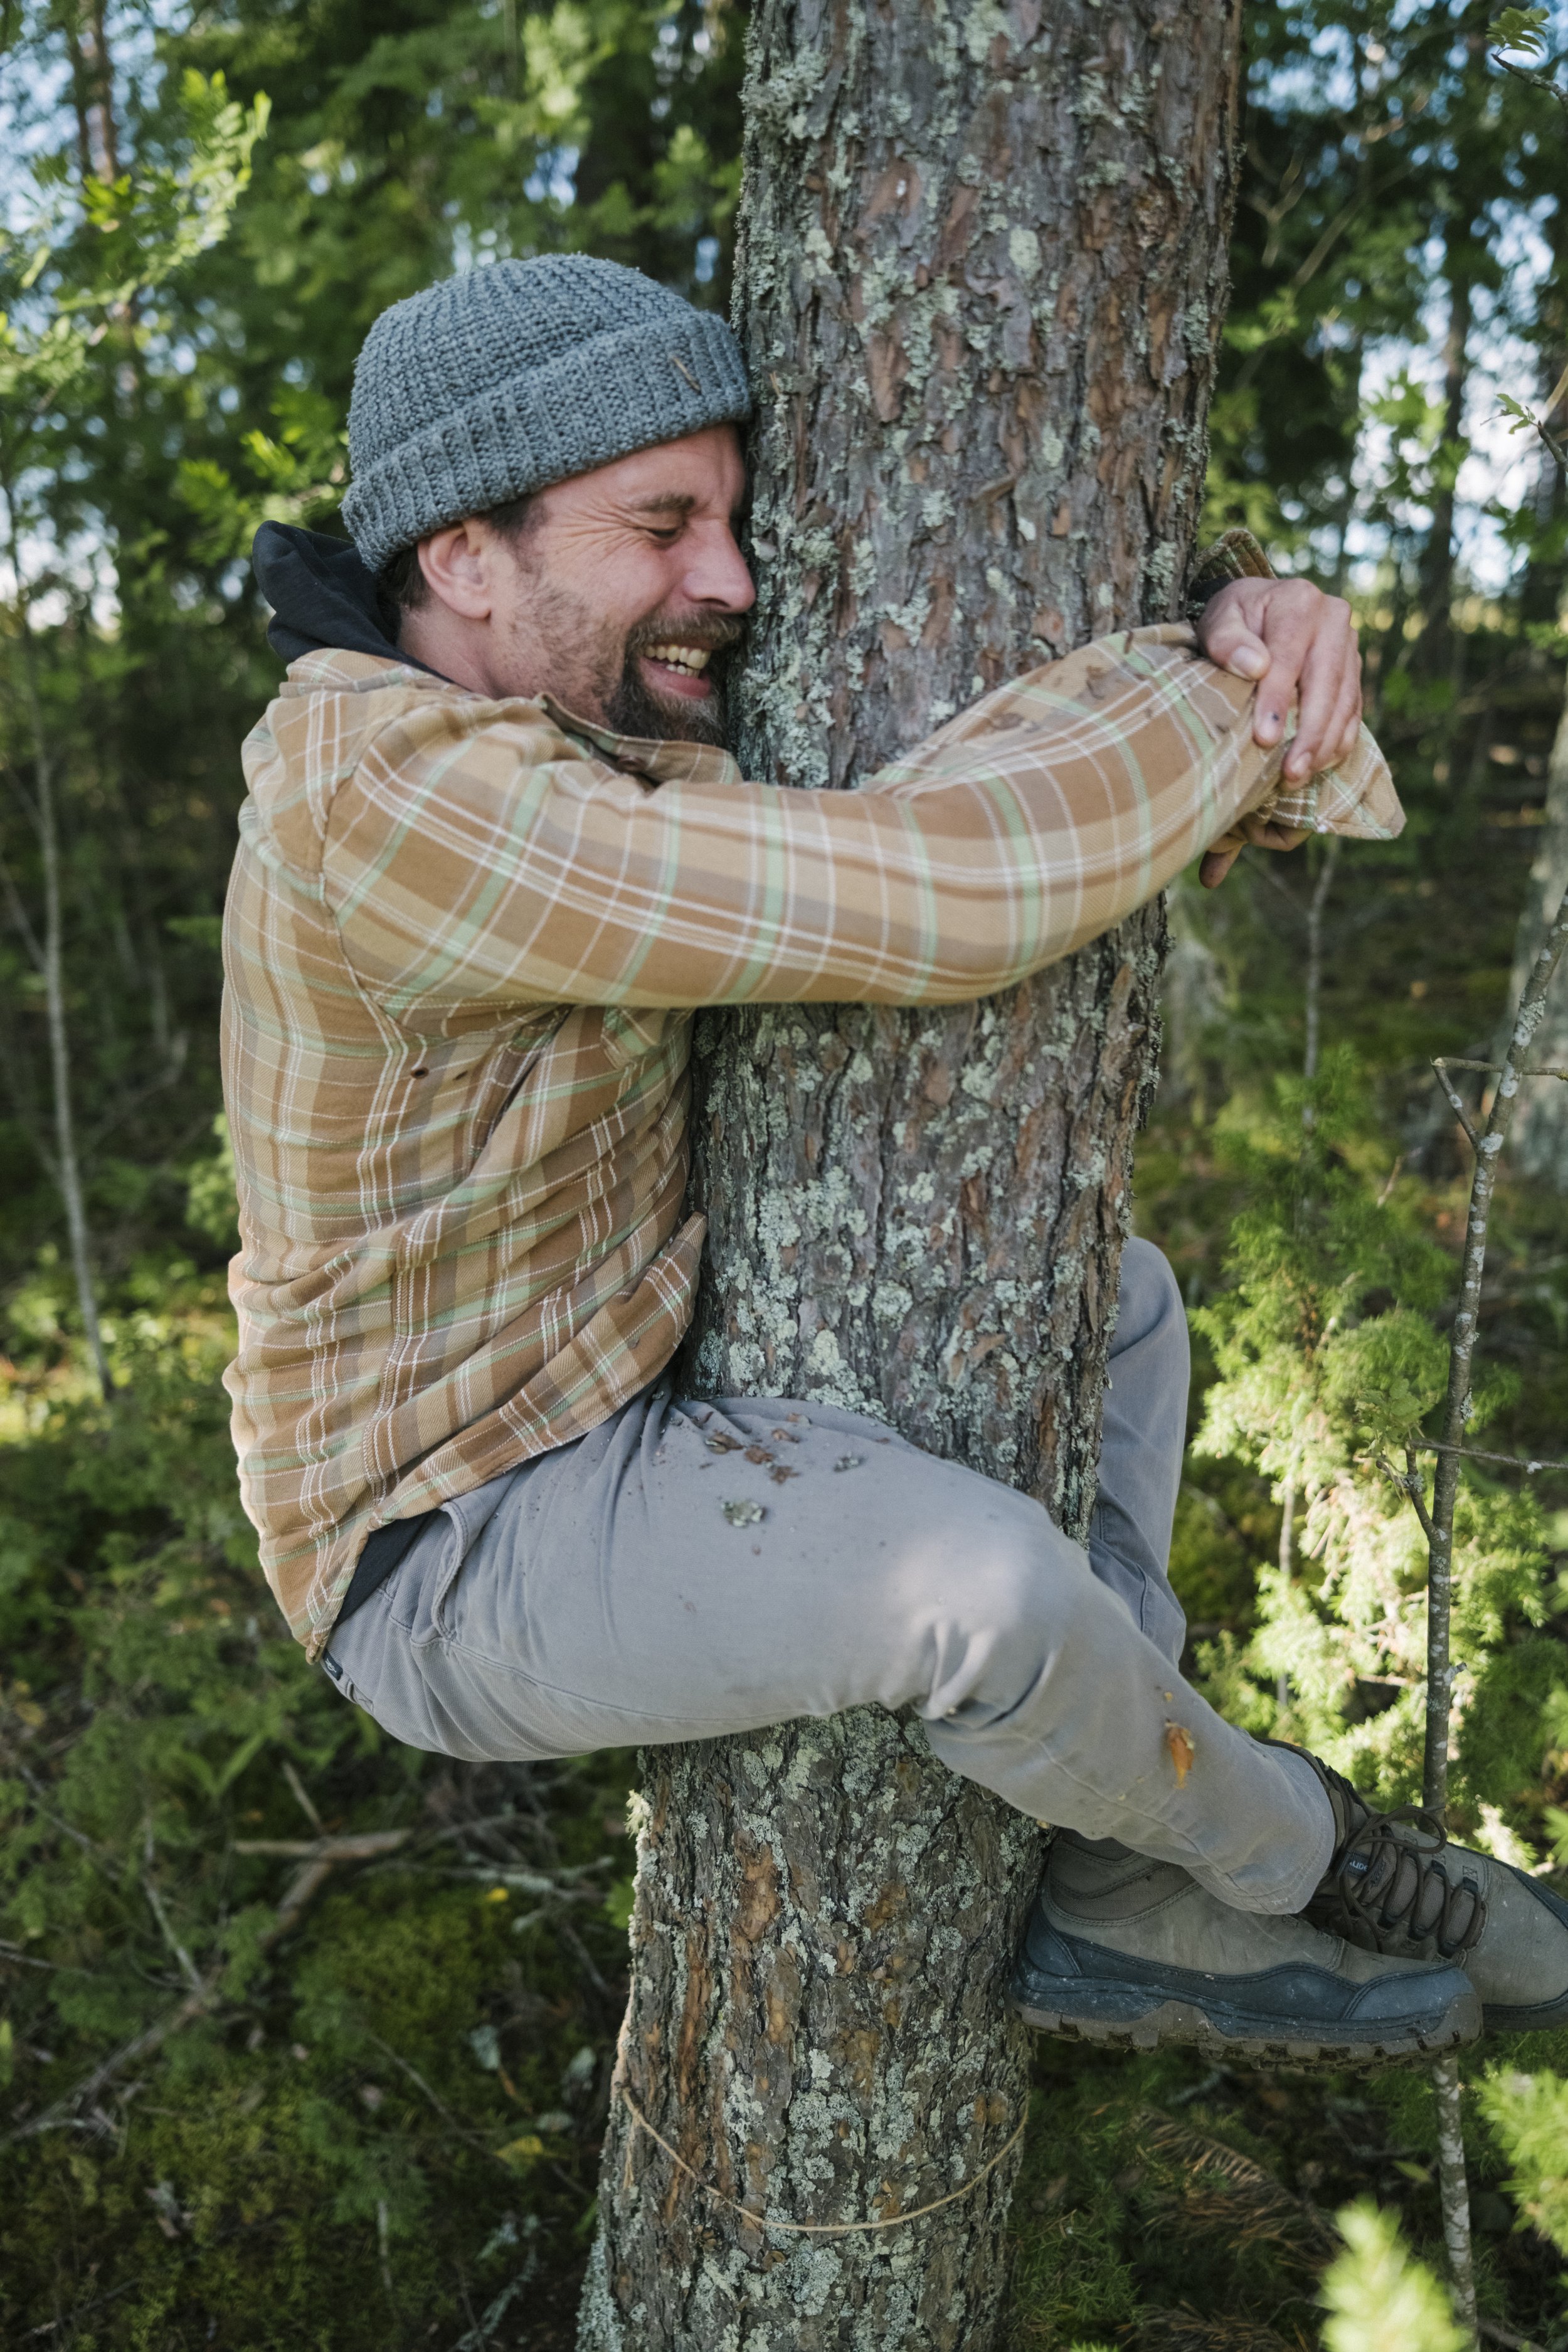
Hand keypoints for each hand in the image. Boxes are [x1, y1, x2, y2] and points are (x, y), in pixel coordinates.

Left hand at [1195, 576, 1362, 886]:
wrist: (1263, 607)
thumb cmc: (1235, 619)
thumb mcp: (1220, 618)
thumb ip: (1228, 639)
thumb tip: (1254, 666)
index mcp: (1301, 602)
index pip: (1288, 657)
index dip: (1277, 700)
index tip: (1265, 738)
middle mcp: (1334, 620)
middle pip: (1326, 684)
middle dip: (1309, 733)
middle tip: (1290, 772)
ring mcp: (1350, 646)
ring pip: (1346, 701)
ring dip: (1326, 744)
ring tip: (1299, 777)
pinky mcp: (1354, 670)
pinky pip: (1354, 709)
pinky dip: (1339, 740)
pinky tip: (1319, 766)